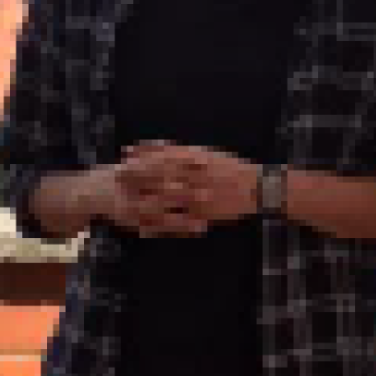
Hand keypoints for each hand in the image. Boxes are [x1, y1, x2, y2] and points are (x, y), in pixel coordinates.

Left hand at [105, 141, 257, 236]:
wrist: (258, 188)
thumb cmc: (234, 170)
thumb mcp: (211, 156)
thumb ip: (188, 154)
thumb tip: (166, 148)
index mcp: (199, 158)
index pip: (167, 153)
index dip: (145, 152)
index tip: (128, 151)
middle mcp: (197, 175)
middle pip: (162, 172)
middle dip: (138, 174)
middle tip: (117, 174)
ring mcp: (199, 195)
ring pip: (167, 197)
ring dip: (144, 199)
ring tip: (124, 201)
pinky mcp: (203, 213)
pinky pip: (178, 219)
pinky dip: (161, 223)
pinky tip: (145, 227)